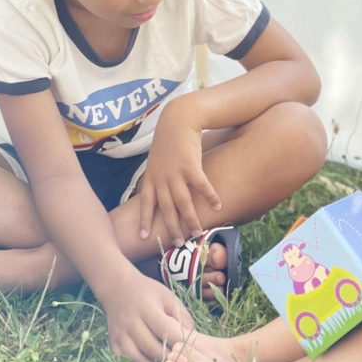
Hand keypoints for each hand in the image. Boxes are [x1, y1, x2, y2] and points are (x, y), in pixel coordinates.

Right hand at [104, 272, 194, 361]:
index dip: (180, 341)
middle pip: (152, 348)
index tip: (190, 347)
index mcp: (146, 307)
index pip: (166, 330)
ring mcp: (119, 336)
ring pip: (139, 360)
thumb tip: (194, 339)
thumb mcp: (168, 296)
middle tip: (181, 359)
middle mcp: (130, 323)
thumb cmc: (147, 292)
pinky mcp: (113, 345)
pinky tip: (151, 361)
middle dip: (169, 356)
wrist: (118, 289)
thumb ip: (182, 316)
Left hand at [138, 100, 221, 244]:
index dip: (144, 220)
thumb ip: (157, 175)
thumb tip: (158, 190)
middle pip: (166, 208)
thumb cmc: (169, 138)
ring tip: (198, 233)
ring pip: (183, 202)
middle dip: (171, 227)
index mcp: (152, 177)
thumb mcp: (156, 158)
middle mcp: (162, 178)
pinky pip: (201, 186)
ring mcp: (175, 173)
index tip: (143, 237)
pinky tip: (218, 206)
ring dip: (190, 219)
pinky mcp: (191, 166)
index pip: (146, 203)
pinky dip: (210, 197)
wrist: (178, 118)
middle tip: (178, 243)